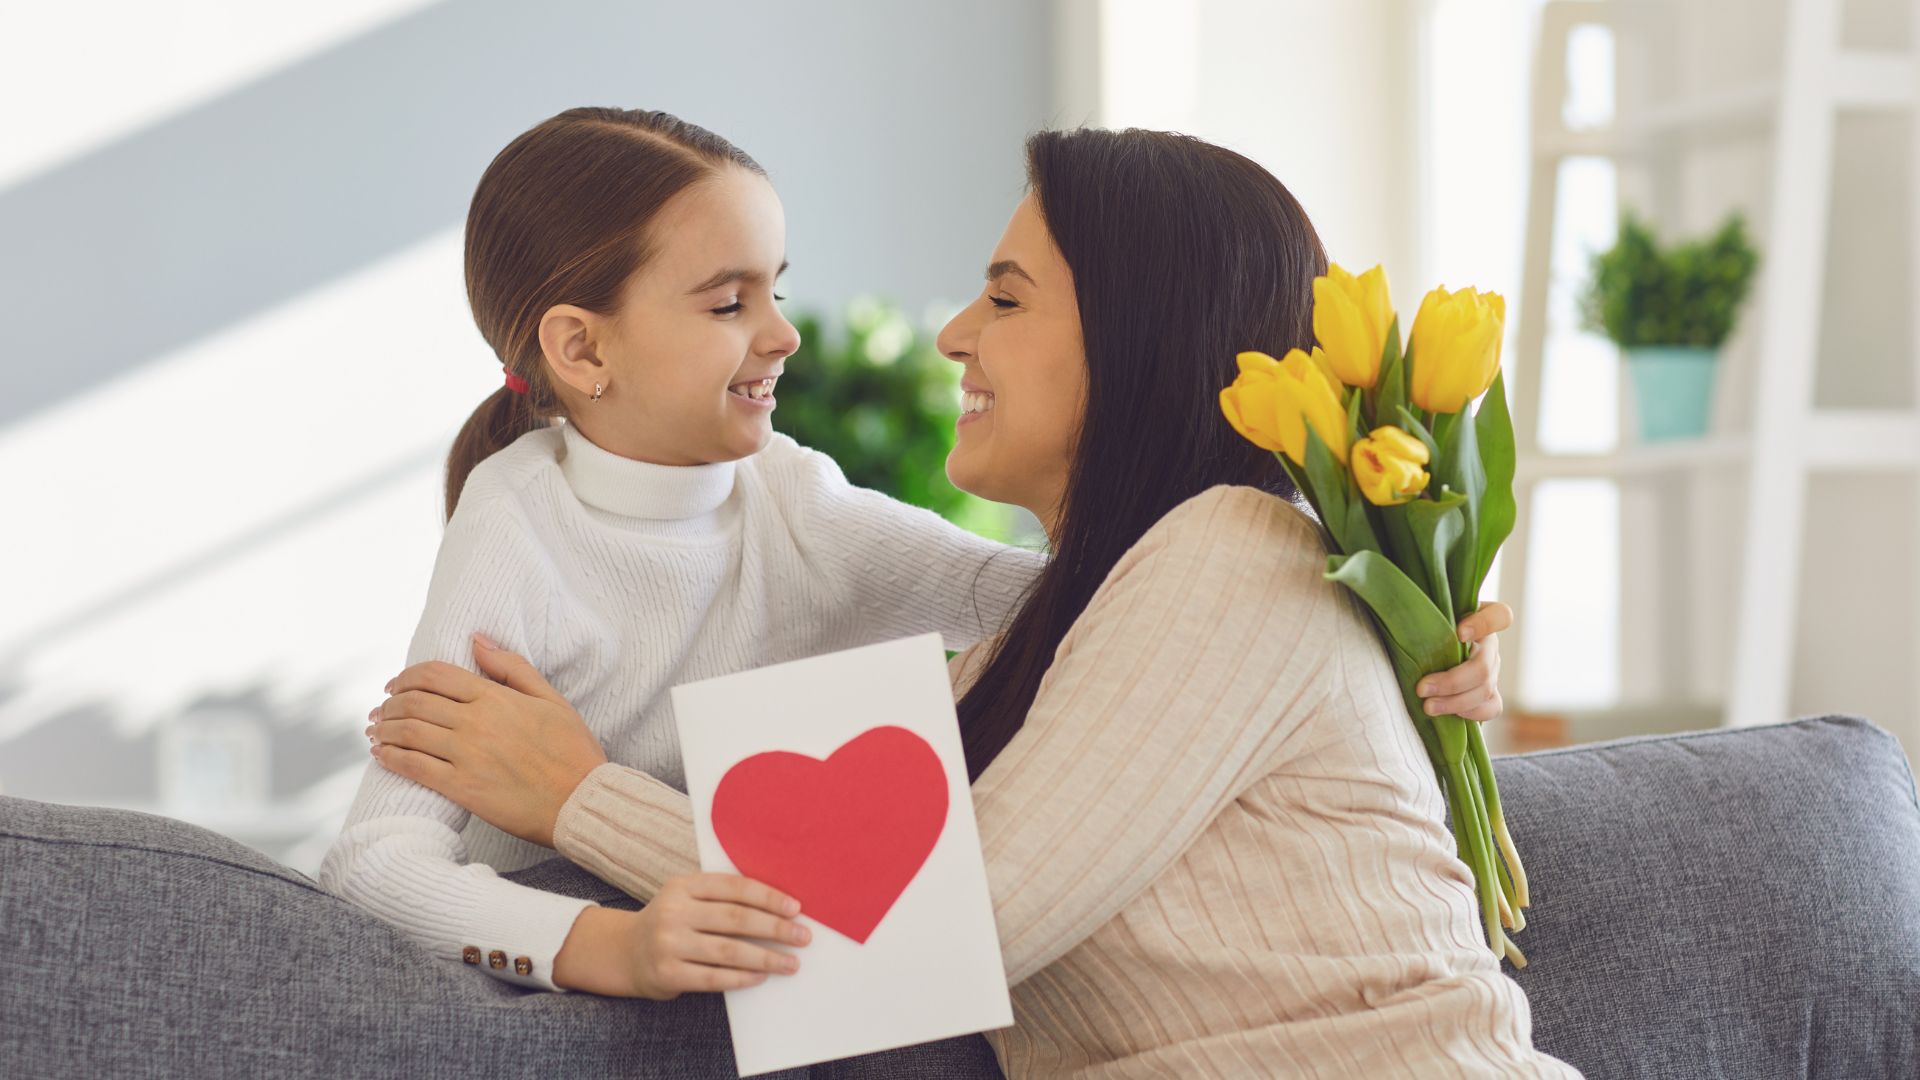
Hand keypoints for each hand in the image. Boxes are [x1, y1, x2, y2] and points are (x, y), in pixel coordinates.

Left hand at [367, 632, 607, 846]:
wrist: (582, 802)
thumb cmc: (572, 751)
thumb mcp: (552, 699)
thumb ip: (513, 667)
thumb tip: (477, 640)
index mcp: (496, 697)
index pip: (435, 675)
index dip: (407, 676)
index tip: (396, 685)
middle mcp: (476, 722)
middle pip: (414, 702)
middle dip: (389, 703)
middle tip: (382, 710)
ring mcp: (467, 756)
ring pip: (408, 733)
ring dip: (384, 729)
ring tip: (377, 731)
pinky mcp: (462, 788)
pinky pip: (414, 767)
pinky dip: (391, 758)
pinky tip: (382, 756)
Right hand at [623, 873, 811, 999]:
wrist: (626, 952)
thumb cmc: (672, 922)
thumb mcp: (687, 898)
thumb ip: (721, 897)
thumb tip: (778, 907)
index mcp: (683, 885)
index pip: (734, 888)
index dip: (768, 897)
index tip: (795, 908)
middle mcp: (674, 912)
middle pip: (736, 919)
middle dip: (775, 928)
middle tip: (802, 937)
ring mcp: (668, 944)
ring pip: (729, 951)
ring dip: (766, 958)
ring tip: (791, 963)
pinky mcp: (668, 974)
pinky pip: (714, 978)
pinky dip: (742, 978)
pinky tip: (761, 976)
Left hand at [1416, 601, 1510, 723]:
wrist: (1418, 651)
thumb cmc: (1419, 627)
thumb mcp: (1423, 615)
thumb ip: (1422, 612)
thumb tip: (1402, 609)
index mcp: (1478, 619)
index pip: (1500, 616)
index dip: (1484, 625)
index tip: (1459, 633)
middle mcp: (1489, 645)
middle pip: (1484, 666)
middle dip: (1452, 682)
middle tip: (1421, 689)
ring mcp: (1492, 670)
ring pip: (1485, 689)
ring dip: (1455, 702)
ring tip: (1428, 706)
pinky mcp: (1488, 693)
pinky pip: (1492, 707)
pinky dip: (1471, 713)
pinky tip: (1449, 715)